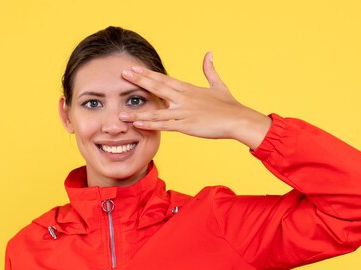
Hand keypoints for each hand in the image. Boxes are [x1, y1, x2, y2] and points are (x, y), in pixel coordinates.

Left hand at [119, 52, 271, 149]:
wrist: (238, 119)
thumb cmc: (229, 105)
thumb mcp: (218, 85)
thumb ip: (210, 70)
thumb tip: (209, 54)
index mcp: (188, 89)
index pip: (164, 79)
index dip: (147, 74)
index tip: (134, 69)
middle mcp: (184, 98)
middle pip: (158, 88)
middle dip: (139, 82)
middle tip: (123, 75)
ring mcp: (184, 112)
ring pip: (157, 111)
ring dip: (138, 112)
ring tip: (121, 114)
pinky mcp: (187, 125)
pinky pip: (165, 125)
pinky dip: (151, 125)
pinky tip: (139, 124)